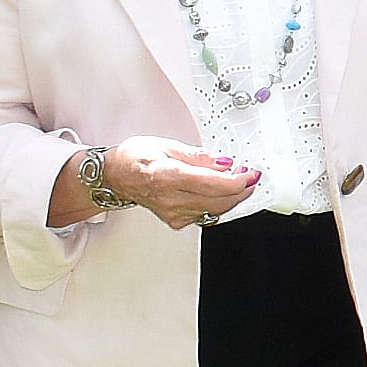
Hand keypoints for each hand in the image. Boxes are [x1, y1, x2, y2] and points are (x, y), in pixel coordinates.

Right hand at [103, 136, 256, 226]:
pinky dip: (217, 204)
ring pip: (214, 211)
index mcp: (168, 176)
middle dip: (241, 190)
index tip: (251, 173)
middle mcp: (170, 199)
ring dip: (231, 198)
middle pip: (218, 201)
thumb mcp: (168, 145)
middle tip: (251, 177)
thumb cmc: (136, 157)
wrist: (115, 175)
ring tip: (238, 182)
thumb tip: (224, 162)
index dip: (238, 181)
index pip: (213, 184)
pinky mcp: (175, 221)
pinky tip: (220, 193)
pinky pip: (204, 215)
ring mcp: (173, 213)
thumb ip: (199, 156)